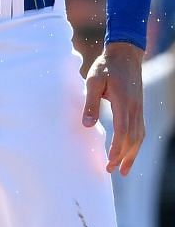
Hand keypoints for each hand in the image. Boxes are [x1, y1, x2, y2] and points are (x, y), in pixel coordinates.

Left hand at [84, 41, 145, 173]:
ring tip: (124, 169)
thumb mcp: (93, 81)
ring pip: (139, 137)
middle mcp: (135, 109)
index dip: (118, 150)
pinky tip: (130, 151)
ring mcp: (138, 109)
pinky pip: (140, 130)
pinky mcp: (138, 108)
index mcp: (123, 103)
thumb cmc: (106, 67)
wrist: (125, 55)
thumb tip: (87, 125)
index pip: (123, 132)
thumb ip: (90, 103)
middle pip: (133, 139)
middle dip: (124, 157)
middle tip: (112, 171)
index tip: (110, 163)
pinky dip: (135, 144)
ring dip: (132, 154)